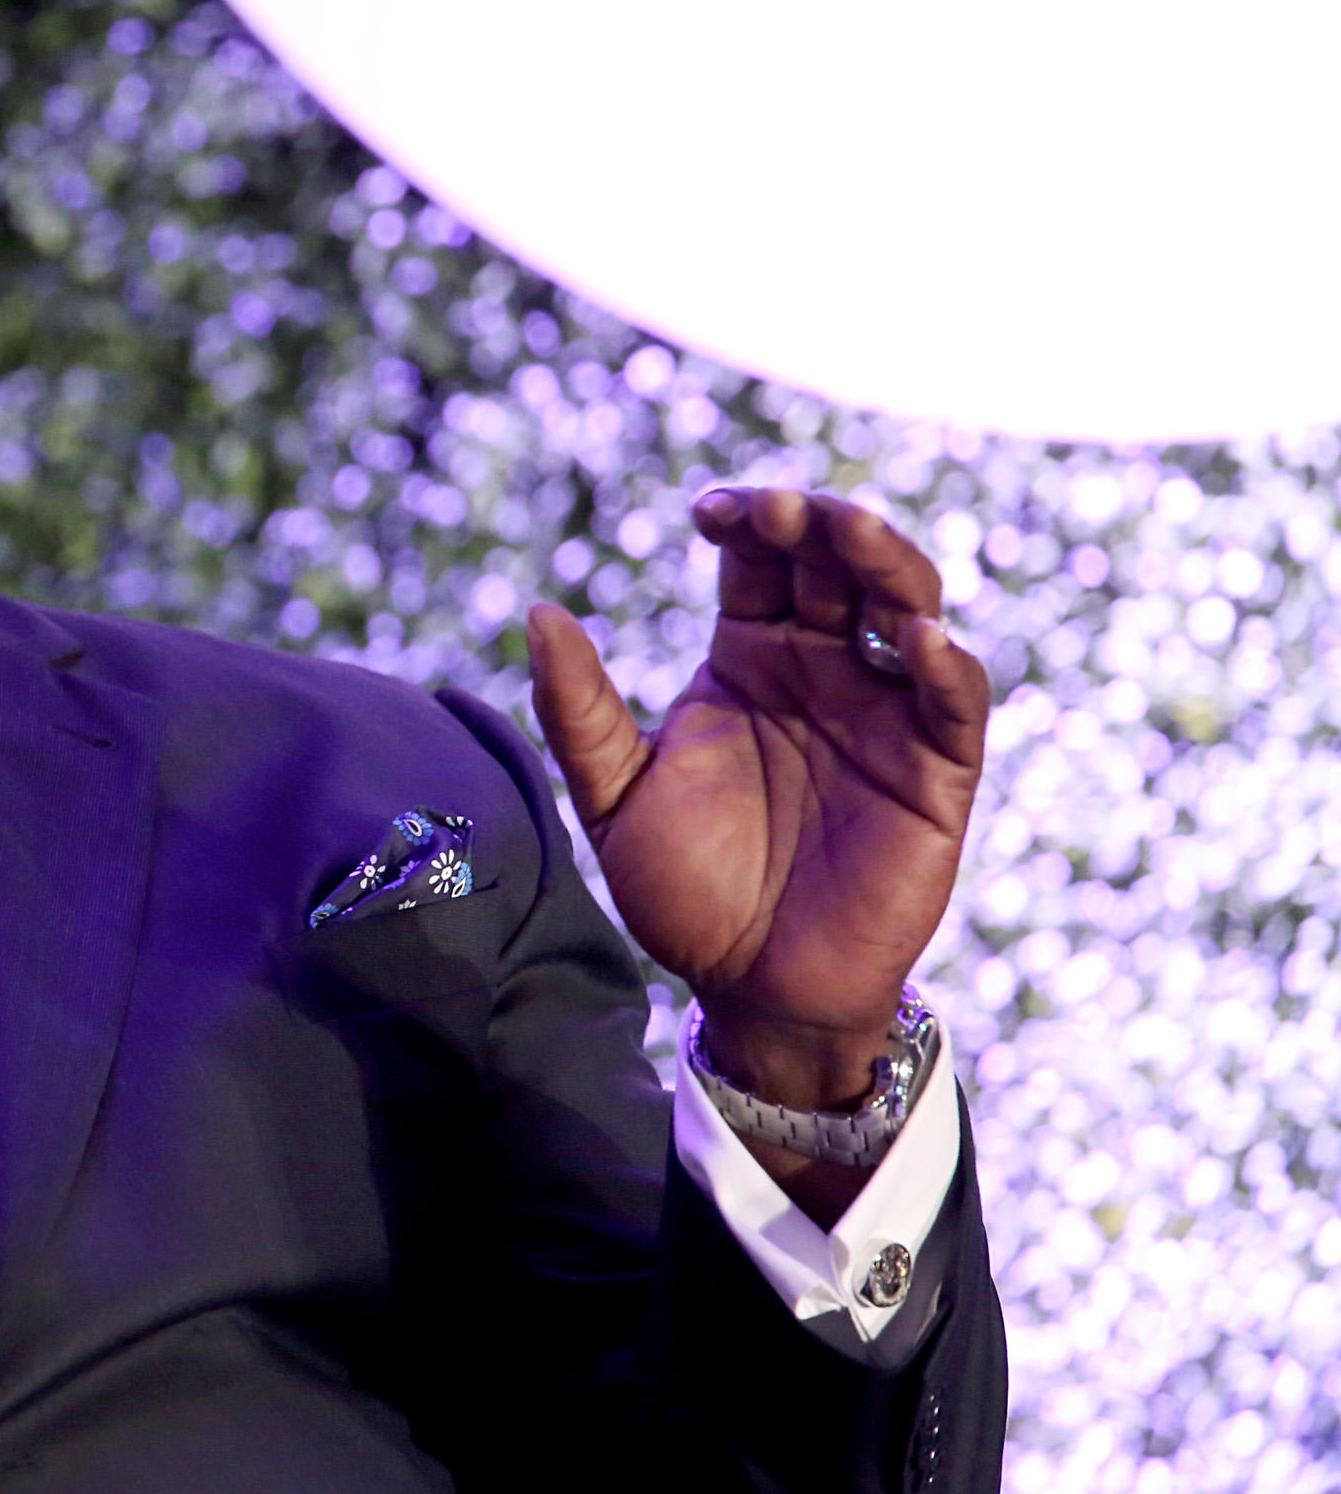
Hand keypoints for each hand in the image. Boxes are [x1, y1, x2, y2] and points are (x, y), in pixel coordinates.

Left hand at [528, 490, 986, 1211]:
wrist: (747, 987)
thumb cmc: (685, 889)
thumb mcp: (614, 796)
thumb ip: (579, 710)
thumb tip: (539, 610)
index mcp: (749, 658)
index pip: (759, 562)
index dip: (746, 522)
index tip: (709, 510)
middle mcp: (823, 669)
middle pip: (836, 565)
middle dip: (813, 522)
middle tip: (777, 506)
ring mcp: (884, 713)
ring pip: (907, 606)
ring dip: (886, 560)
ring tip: (849, 529)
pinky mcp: (935, 771)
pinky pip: (955, 703)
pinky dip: (946, 663)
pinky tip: (918, 638)